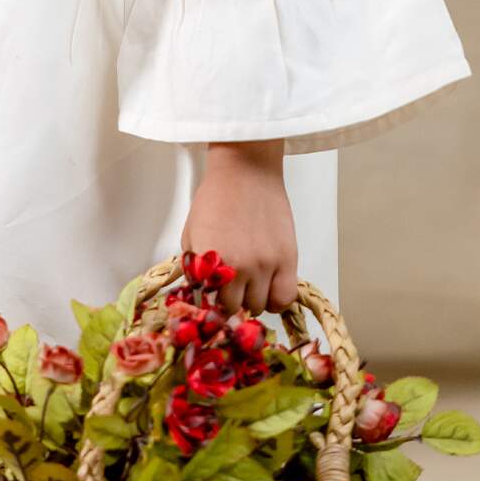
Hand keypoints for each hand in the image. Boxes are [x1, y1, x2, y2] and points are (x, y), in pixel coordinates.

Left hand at [182, 138, 298, 315]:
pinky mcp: (288, 258)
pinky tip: (269, 287)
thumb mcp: (191, 234)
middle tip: (232, 288)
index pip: (210, 305)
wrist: (246, 170)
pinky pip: (285, 298)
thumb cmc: (216, 197)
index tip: (214, 299)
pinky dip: (276, 300)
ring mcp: (266, 264)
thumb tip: (201, 293)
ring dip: (253, 299)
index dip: (211, 304)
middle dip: (232, 302)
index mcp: (211, 262)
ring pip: (260, 307)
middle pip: (236, 310)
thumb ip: (195, 268)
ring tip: (251, 283)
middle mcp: (239, 267)